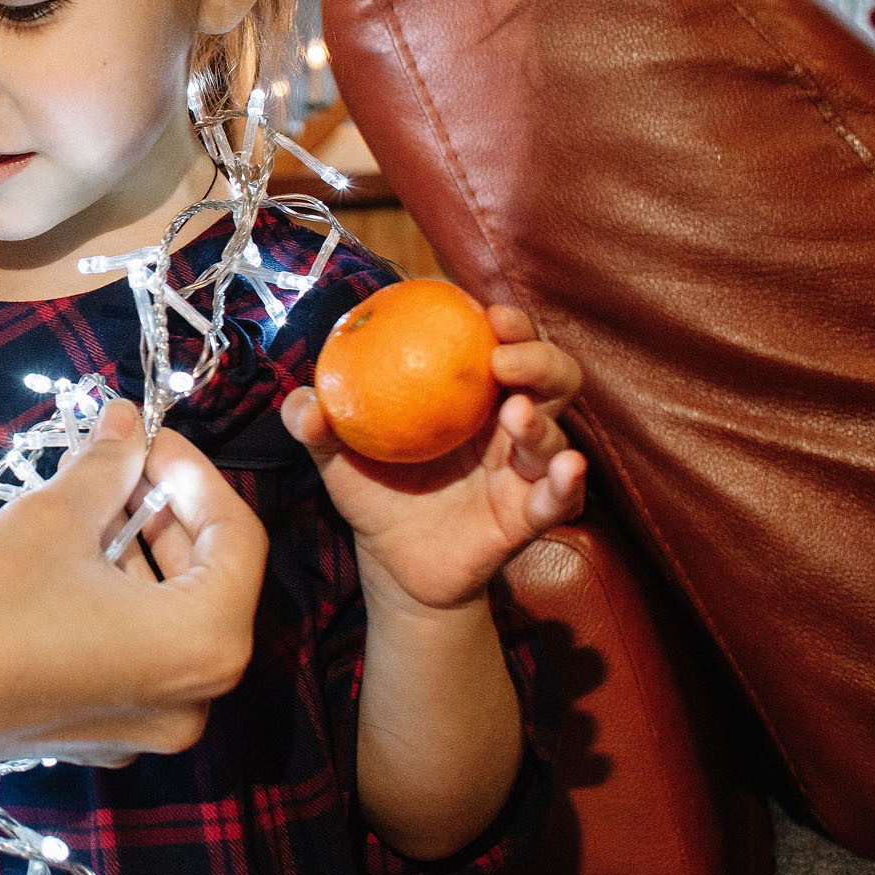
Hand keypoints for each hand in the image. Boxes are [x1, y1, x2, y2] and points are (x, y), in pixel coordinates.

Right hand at [0, 400, 270, 767]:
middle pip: (211, 584)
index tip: (150, 438)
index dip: (196, 475)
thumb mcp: (52, 518)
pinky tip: (70, 561)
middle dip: (168, 513)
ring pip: (169, 621)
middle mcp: (192, 701)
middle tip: (121, 463)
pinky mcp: (100, 735)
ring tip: (88, 504)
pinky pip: (135, 657)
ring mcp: (145, 727)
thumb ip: (109, 467)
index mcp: (203, 645)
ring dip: (140, 554)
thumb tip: (129, 421)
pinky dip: (118, 604)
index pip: (239, 540)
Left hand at [281, 303, 586, 613]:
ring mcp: (521, 468)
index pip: (500, 344)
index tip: (486, 312)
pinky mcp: (529, 513)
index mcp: (468, 397)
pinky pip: (561, 497)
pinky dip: (570, 482)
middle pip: (548, 377)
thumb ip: (314, 424)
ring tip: (515, 413)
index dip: (505, 323)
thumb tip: (304, 402)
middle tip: (504, 357)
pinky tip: (567, 468)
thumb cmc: (373, 494)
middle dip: (538, 356)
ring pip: (555, 431)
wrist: (390, 562)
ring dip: (542, 419)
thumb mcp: (337, 455)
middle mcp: (505, 424)